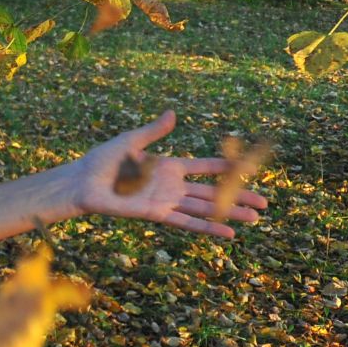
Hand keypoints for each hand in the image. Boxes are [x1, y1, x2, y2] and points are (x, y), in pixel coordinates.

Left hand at [64, 110, 269, 238]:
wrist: (83, 183)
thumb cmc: (102, 162)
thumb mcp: (131, 141)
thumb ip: (154, 131)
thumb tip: (173, 113)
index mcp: (168, 166)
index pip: (204, 167)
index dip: (225, 168)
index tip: (249, 168)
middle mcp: (171, 186)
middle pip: (212, 191)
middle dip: (238, 196)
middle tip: (264, 202)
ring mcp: (166, 201)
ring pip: (205, 208)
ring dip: (230, 213)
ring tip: (256, 218)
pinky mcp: (157, 214)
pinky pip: (187, 222)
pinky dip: (208, 227)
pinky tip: (229, 232)